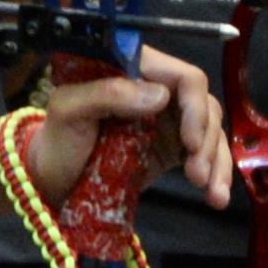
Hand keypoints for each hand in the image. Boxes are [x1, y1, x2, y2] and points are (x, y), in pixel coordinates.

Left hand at [27, 55, 233, 209]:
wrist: (51, 180)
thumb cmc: (56, 139)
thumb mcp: (68, 110)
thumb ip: (105, 93)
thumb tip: (159, 95)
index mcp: (135, 71)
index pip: (182, 76)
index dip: (195, 105)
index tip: (190, 140)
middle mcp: (156, 90)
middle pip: (203, 105)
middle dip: (206, 140)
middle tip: (196, 174)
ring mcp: (167, 120)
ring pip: (210, 131)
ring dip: (217, 161)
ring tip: (211, 193)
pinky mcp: (172, 149)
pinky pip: (204, 154)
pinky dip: (216, 174)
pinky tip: (216, 197)